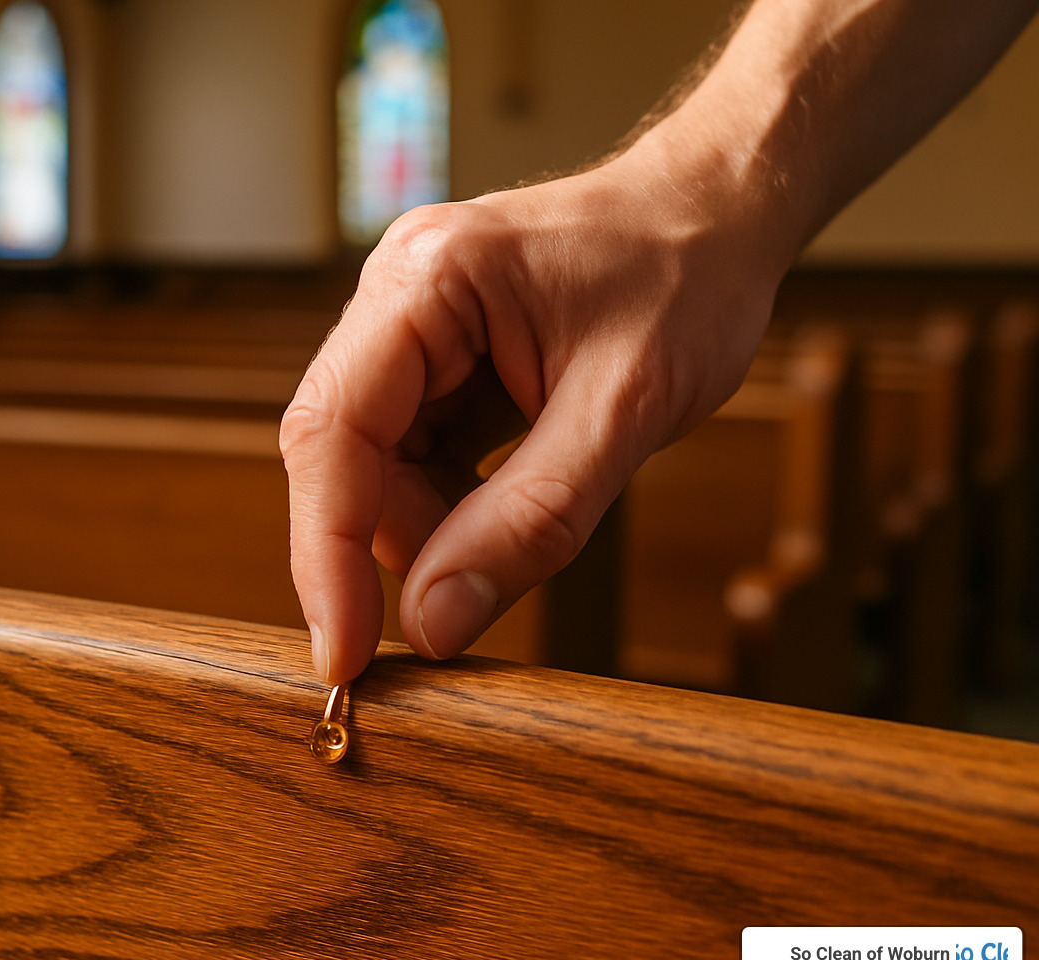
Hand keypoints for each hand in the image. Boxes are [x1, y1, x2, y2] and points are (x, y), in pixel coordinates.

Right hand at [280, 148, 790, 682]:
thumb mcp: (625, 410)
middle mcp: (396, 300)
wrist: (721, 218)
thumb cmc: (687, 280)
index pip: (331, 431)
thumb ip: (529, 521)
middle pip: (343, 456)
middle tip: (467, 599)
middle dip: (398, 542)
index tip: (343, 653)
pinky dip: (454, 507)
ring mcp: (410, 332)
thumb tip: (431, 624)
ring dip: (434, 527)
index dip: (326, 551)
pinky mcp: (434, 364)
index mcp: (426, 281)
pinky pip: (413, 461)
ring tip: (528, 520)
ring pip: (375, 470)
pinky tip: (511, 505)